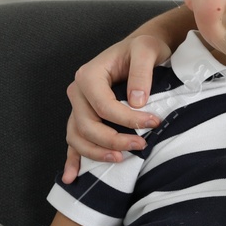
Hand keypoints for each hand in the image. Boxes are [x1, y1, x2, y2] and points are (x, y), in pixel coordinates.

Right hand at [62, 34, 169, 181]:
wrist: (141, 48)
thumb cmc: (144, 47)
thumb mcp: (147, 49)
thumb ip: (142, 72)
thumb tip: (137, 101)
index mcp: (89, 75)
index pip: (103, 106)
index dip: (127, 119)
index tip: (153, 123)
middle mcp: (78, 92)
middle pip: (88, 125)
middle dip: (113, 139)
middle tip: (141, 145)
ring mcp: (78, 106)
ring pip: (78, 136)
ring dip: (96, 152)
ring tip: (120, 159)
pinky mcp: (84, 116)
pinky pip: (74, 140)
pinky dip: (72, 160)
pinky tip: (72, 177)